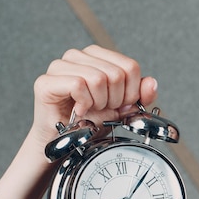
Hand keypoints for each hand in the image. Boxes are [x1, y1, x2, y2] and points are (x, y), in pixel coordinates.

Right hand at [29, 45, 158, 152]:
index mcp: (97, 56)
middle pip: (116, 74)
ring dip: (99, 103)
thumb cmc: (91, 121)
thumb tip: (151, 83)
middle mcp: (77, 56)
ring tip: (90, 109)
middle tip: (102, 109)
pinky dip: (84, 103)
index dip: (130, 92)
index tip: (118, 104)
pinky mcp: (46, 81)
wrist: (67, 141)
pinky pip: (78, 84)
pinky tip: (80, 110)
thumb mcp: (122, 108)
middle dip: (114, 100)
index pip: (129, 67)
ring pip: (98, 78)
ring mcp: (59, 66)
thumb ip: (139, 95)